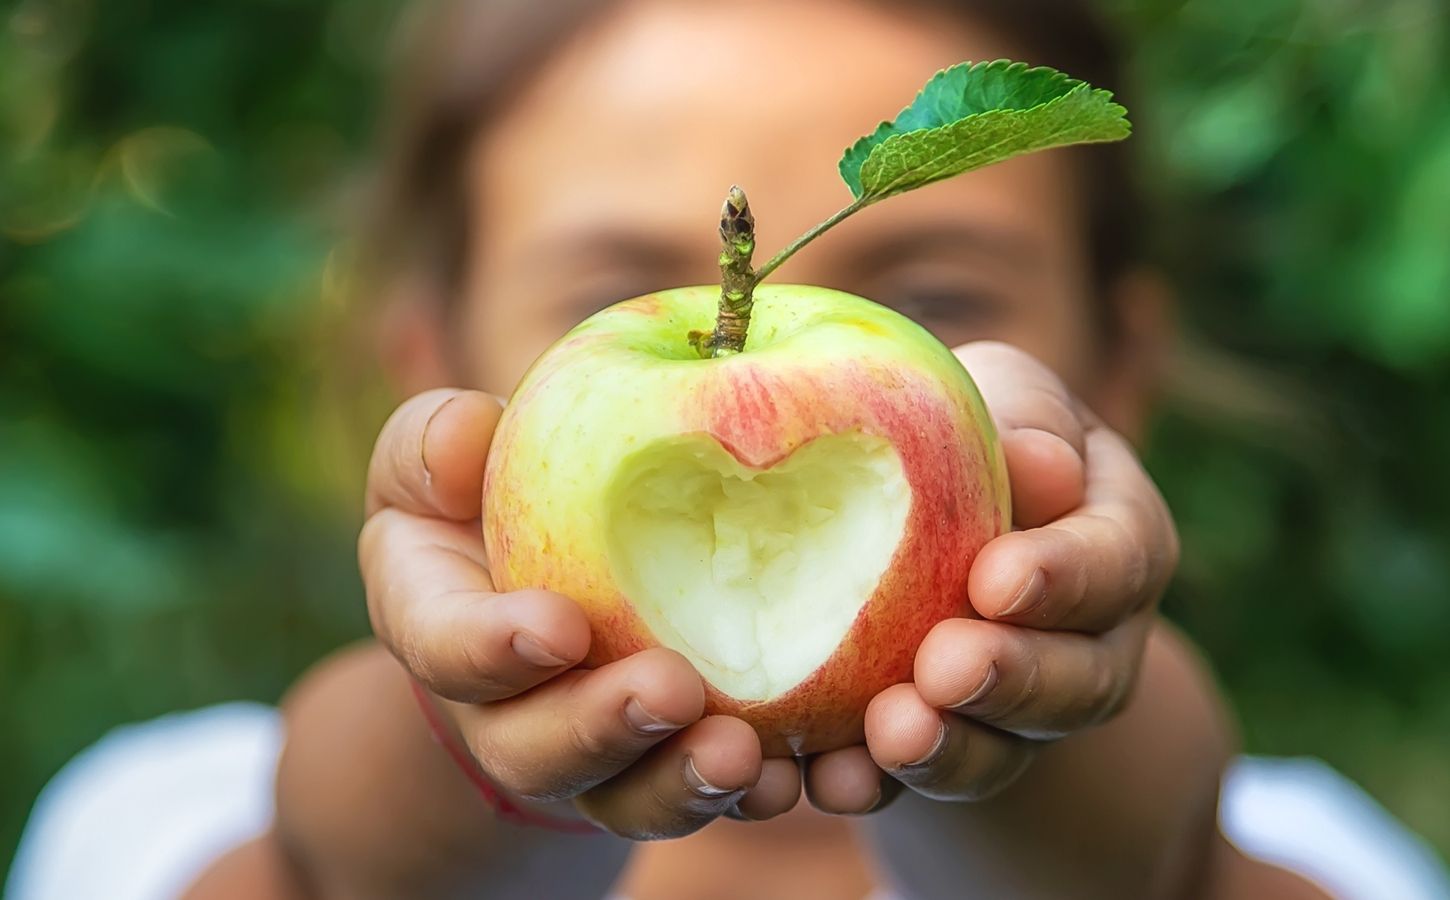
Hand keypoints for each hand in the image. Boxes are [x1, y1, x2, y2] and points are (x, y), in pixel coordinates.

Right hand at [358, 389, 802, 839]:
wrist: (547, 575)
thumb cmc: (488, 496)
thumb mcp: (444, 453)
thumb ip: (435, 443)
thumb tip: (466, 432)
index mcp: (442, 628)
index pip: (446, 649)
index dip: (494, 649)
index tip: (561, 627)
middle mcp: (506, 714)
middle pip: (536, 751)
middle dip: (603, 729)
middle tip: (672, 691)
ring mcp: (592, 754)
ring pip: (626, 797)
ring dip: (682, 783)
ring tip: (745, 754)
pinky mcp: (668, 764)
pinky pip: (706, 795)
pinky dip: (757, 792)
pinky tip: (798, 776)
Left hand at [799, 342, 1179, 811]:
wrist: (909, 503)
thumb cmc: (966, 426)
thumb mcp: (998, 395)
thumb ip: (1023, 421)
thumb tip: (1040, 466)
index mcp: (1117, 537)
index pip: (1116, 561)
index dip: (1064, 577)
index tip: (997, 579)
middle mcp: (1092, 639)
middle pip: (1079, 680)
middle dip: (1013, 678)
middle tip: (946, 668)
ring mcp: (1024, 708)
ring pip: (1008, 747)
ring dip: (952, 747)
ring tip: (893, 733)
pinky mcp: (950, 746)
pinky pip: (923, 780)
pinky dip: (879, 783)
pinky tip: (833, 778)